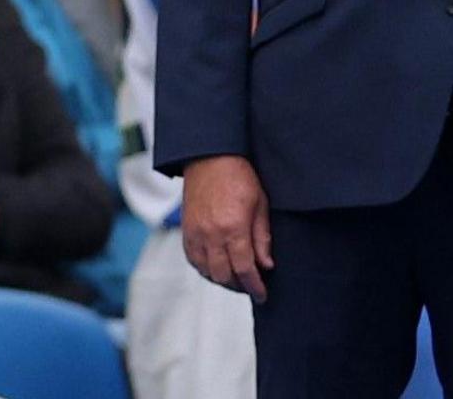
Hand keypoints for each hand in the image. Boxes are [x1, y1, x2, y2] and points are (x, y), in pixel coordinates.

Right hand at [182, 154, 272, 301]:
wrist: (209, 157)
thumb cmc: (238, 176)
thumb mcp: (260, 205)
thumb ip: (262, 238)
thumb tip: (266, 265)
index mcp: (233, 228)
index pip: (245, 269)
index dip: (255, 286)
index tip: (262, 295)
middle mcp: (210, 234)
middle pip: (223, 275)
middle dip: (239, 286)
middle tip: (251, 286)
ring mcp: (195, 232)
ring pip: (206, 270)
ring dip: (221, 279)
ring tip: (235, 278)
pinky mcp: (185, 228)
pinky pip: (192, 258)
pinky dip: (204, 268)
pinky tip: (216, 267)